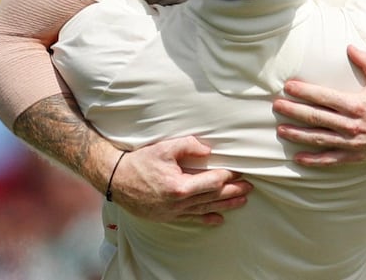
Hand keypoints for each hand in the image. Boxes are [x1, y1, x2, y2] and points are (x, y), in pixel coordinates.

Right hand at [110, 136, 252, 224]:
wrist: (116, 179)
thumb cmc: (140, 162)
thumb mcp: (165, 148)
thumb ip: (188, 146)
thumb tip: (208, 150)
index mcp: (179, 186)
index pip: (211, 181)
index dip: (227, 176)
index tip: (239, 171)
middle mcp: (178, 203)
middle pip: (212, 197)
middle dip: (233, 192)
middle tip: (249, 187)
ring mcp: (173, 212)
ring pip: (205, 209)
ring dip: (225, 205)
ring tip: (242, 201)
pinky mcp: (167, 216)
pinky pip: (191, 218)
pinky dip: (206, 219)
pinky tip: (218, 220)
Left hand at [272, 45, 365, 165]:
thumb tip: (349, 46)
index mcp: (357, 104)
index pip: (324, 97)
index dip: (304, 92)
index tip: (289, 87)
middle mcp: (352, 125)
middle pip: (316, 117)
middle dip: (294, 111)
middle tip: (276, 106)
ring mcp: (353, 142)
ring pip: (319, 139)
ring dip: (298, 135)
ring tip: (280, 130)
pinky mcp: (355, 156)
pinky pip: (330, 159)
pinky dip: (313, 159)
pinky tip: (298, 157)